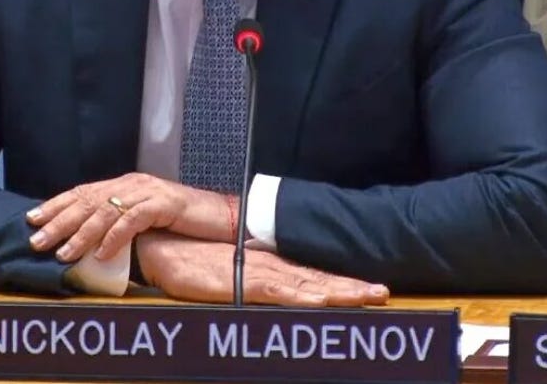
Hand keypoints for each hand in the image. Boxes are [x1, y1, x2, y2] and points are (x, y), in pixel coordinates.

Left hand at [27, 173, 234, 262]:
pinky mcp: (164, 204)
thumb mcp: (146, 219)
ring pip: (106, 210)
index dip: (56, 204)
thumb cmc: (183, 222)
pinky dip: (115, 237)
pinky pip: (133, 220)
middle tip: (37, 239)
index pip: (83, 191)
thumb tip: (87, 241)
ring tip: (63, 253)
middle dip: (59, 220)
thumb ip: (120, 222)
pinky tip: (102, 253)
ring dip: (82, 234)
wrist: (222, 215)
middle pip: (88, 200)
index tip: (32, 219)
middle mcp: (133, 183)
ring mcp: (148, 191)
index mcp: (125, 184)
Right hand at [136, 232, 389, 306]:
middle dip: (351, 287)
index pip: (312, 276)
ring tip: (367, 296)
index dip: (341, 282)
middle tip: (383, 292)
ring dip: (338, 291)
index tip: (370, 288)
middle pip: (318, 279)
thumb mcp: (231, 274)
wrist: (164, 246)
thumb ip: (255, 280)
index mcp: (270, 265)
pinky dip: (301, 296)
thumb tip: (279, 289)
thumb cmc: (193, 260)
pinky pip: (278, 292)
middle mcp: (270, 267)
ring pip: (307, 285)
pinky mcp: (242, 283)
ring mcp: (259, 274)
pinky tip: (320, 300)